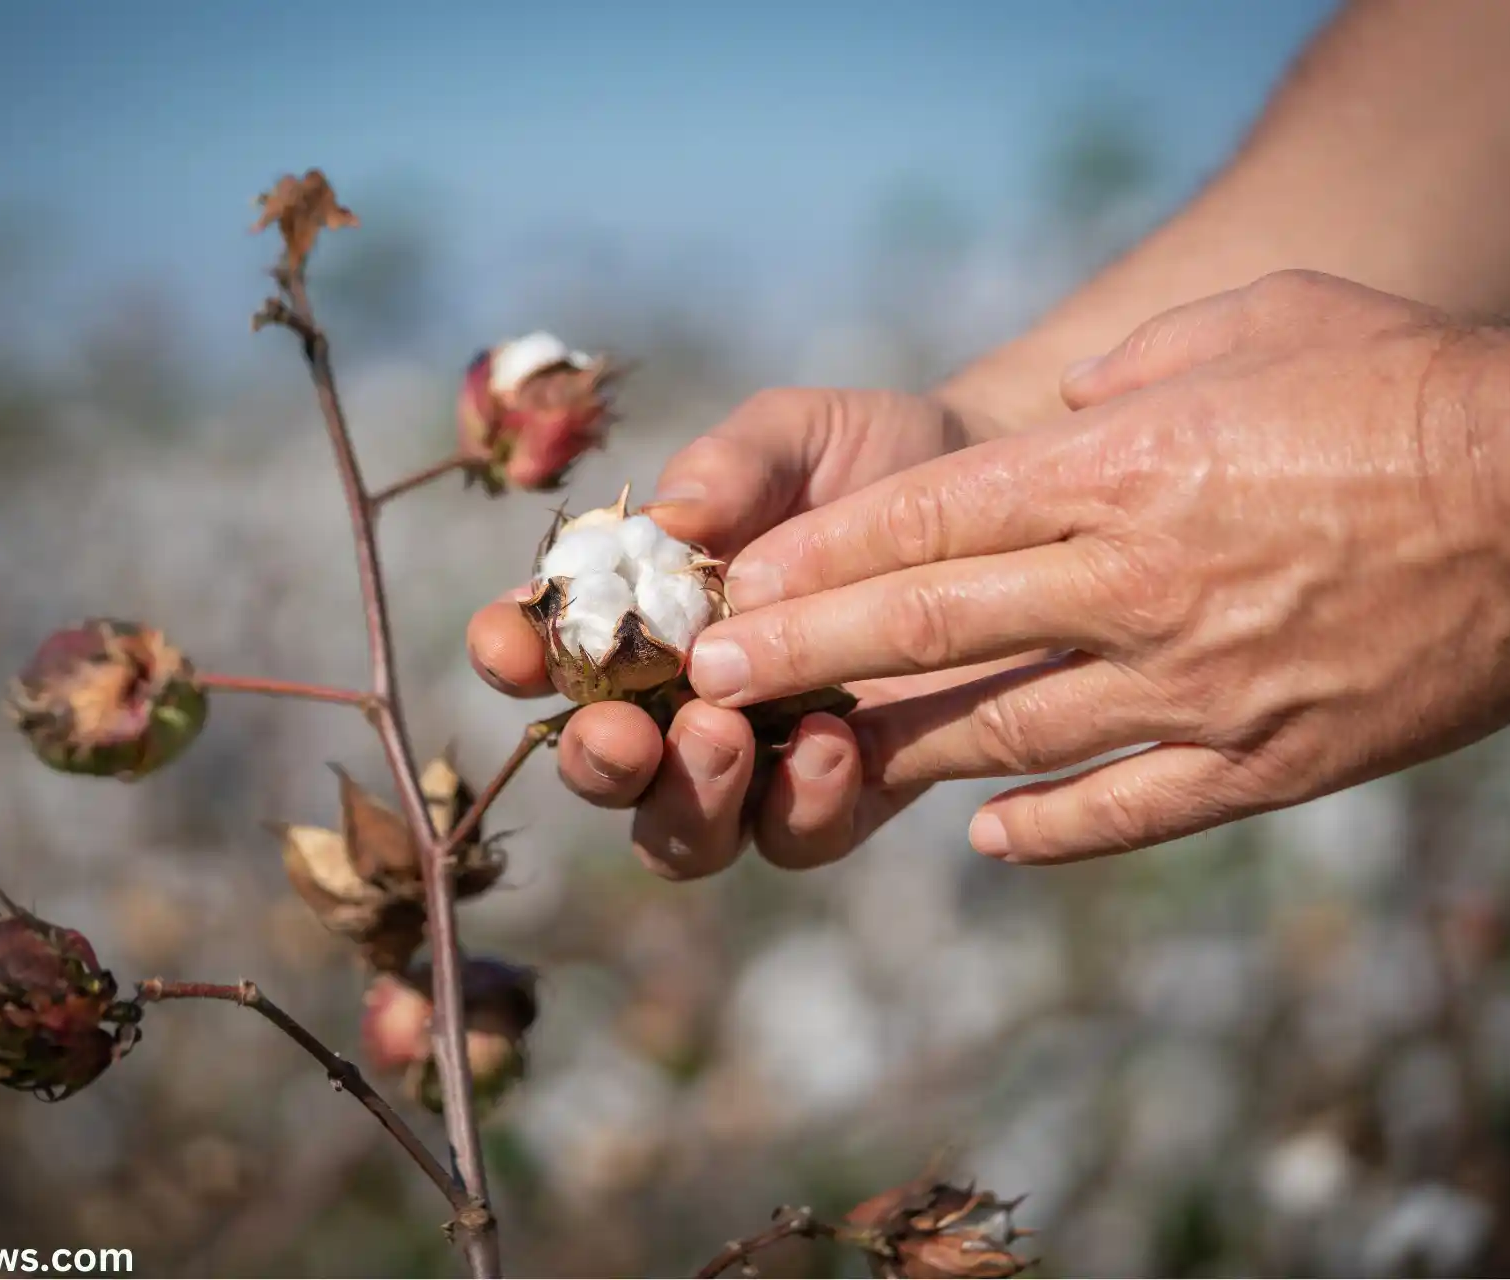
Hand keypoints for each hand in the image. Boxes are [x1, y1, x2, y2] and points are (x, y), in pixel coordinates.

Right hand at [466, 387, 1012, 878]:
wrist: (1000, 490)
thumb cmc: (868, 456)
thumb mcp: (797, 434)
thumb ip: (733, 466)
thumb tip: (671, 517)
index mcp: (634, 612)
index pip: (544, 650)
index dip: (510, 655)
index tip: (509, 646)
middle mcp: (678, 701)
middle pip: (602, 770)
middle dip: (596, 762)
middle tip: (626, 731)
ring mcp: (758, 761)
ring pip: (683, 833)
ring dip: (688, 800)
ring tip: (725, 736)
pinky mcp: (846, 793)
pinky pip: (799, 838)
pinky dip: (800, 806)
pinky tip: (834, 745)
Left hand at [686, 271, 1509, 864]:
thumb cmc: (1410, 382)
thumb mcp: (1261, 327)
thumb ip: (1139, 374)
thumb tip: (1064, 410)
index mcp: (1122, 469)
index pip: (925, 520)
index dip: (816, 560)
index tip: (731, 589)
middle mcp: (1134, 580)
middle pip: (928, 627)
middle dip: (804, 656)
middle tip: (709, 687)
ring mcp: (1195, 681)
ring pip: (1005, 730)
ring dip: (895, 751)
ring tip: (812, 766)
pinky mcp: (1264, 759)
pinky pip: (1127, 807)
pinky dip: (1049, 830)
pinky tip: (987, 842)